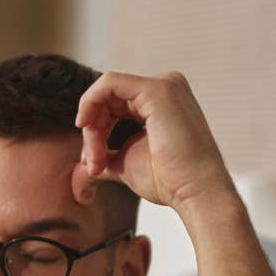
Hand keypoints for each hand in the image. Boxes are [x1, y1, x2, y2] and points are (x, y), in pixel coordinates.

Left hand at [70, 70, 236, 220]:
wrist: (195, 192)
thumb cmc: (168, 181)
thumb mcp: (126, 163)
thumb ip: (104, 156)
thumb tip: (81, 166)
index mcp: (159, 102)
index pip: (113, 106)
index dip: (95, 133)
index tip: (94, 166)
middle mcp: (165, 87)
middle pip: (108, 100)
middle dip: (92, 133)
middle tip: (94, 166)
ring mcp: (164, 85)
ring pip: (105, 94)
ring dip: (93, 128)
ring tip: (98, 161)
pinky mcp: (156, 90)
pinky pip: (108, 83)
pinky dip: (90, 105)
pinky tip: (87, 128)